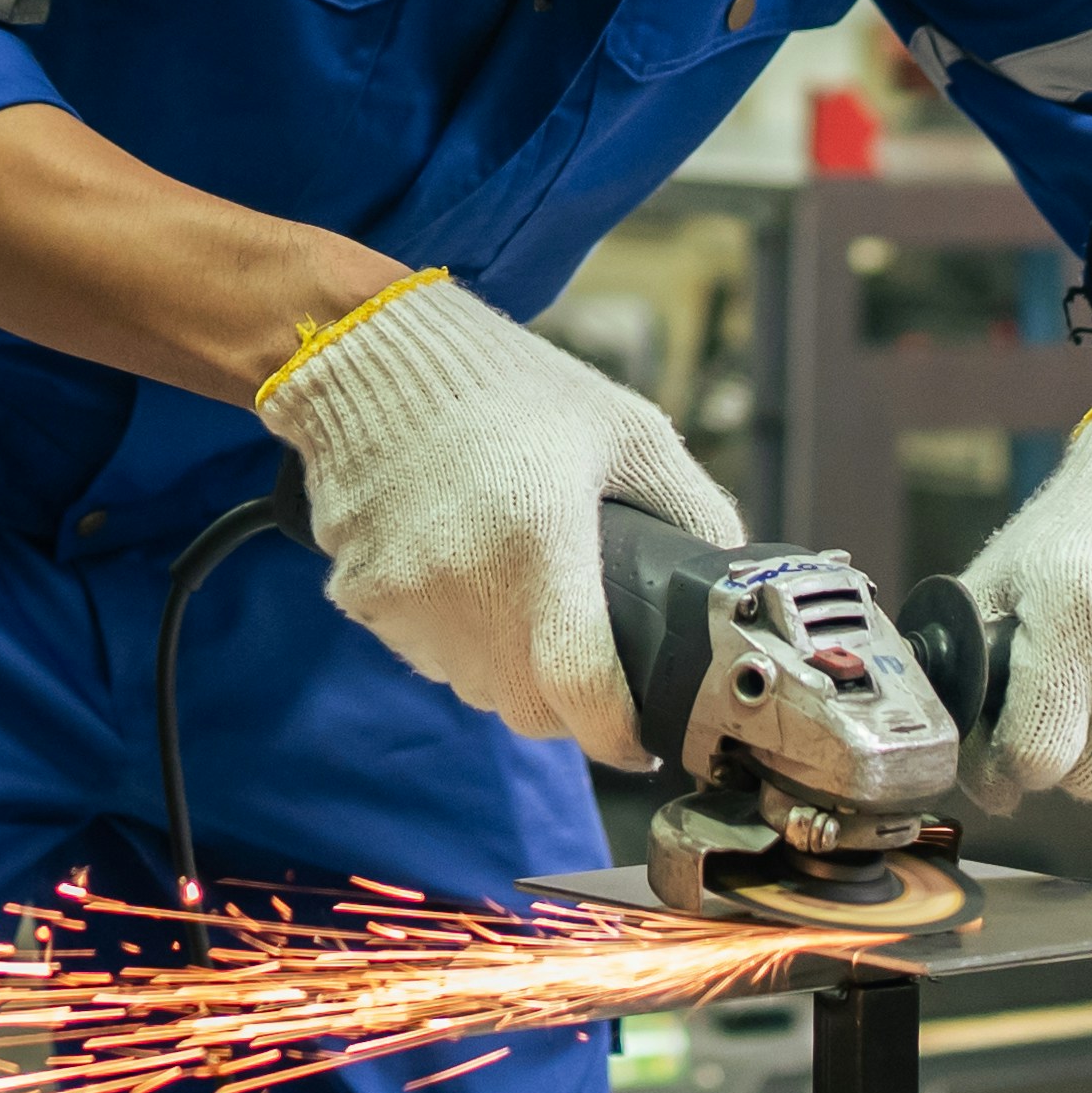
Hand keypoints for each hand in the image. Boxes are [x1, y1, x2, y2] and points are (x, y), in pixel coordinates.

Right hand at [255, 274, 742, 767]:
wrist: (375, 354)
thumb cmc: (511, 387)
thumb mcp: (628, 430)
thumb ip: (692, 508)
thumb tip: (730, 582)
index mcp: (541, 542)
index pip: (582, 693)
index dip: (621, 734)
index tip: (643, 738)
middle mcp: (465, 583)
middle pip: (530, 709)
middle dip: (571, 705)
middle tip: (590, 663)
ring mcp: (405, 598)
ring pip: (475, 689)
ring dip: (510, 672)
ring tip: (523, 598)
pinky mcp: (361, 597)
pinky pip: (424, 654)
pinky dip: (455, 639)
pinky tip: (466, 575)